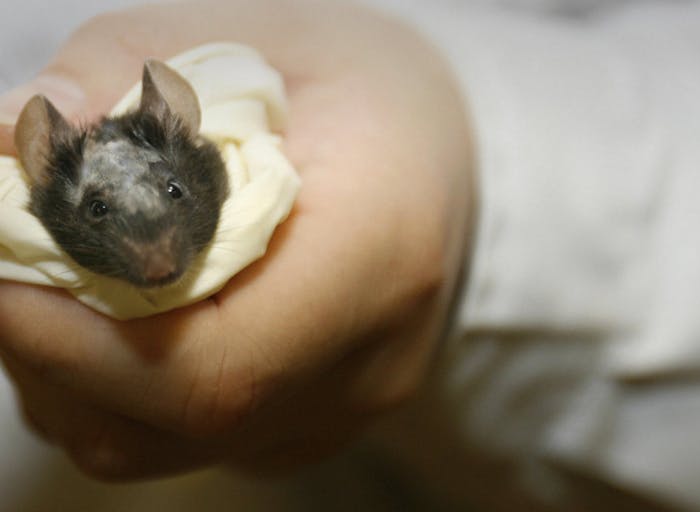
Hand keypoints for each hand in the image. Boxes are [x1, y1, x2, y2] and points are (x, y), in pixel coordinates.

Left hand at [0, 0, 473, 479]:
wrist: (451, 156)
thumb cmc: (364, 85)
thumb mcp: (255, 38)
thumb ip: (128, 74)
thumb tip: (4, 144)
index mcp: (378, 254)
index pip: (213, 366)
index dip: (73, 340)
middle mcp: (368, 362)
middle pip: (167, 419)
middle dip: (48, 349)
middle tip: (9, 257)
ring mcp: (341, 407)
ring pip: (158, 446)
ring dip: (70, 374)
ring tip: (56, 280)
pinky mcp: (313, 421)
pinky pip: (185, 438)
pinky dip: (117, 388)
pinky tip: (119, 315)